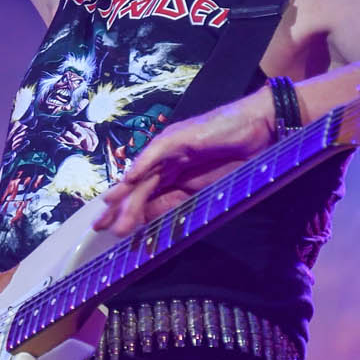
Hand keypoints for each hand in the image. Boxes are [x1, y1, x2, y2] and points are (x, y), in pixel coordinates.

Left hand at [93, 89, 275, 235]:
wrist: (260, 128)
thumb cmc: (238, 157)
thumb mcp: (204, 191)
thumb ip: (178, 202)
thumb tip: (151, 223)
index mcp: (173, 175)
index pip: (144, 197)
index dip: (127, 213)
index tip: (111, 231)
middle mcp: (166, 162)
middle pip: (137, 188)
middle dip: (118, 208)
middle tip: (99, 227)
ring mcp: (170, 148)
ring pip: (143, 175)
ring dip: (127, 195)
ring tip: (112, 212)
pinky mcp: (179, 137)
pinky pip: (156, 153)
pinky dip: (142, 164)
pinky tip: (129, 179)